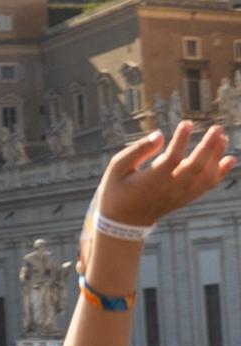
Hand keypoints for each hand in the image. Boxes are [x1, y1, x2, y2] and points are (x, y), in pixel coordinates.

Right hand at [93, 123, 232, 230]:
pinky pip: (208, 186)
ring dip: (217, 157)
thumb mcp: (117, 167)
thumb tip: (159, 134)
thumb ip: (138, 150)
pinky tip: (228, 159)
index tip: (187, 123)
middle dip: (209, 146)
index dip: (182, 139)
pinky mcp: (186, 198)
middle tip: (217, 128)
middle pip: (197, 166)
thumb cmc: (117, 190)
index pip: (173, 157)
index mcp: (152, 180)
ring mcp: (181, 195)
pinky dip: (220, 172)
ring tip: (222, 138)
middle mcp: (171, 188)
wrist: (124, 222)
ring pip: (206, 176)